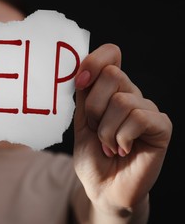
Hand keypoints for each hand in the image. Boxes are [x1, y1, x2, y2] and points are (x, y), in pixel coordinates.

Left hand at [72, 43, 171, 208]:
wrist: (103, 187)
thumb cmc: (92, 156)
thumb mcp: (81, 122)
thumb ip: (84, 95)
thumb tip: (81, 68)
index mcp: (110, 89)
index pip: (111, 53)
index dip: (94, 61)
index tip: (80, 82)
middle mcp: (130, 94)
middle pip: (112, 75)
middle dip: (94, 108)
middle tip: (96, 130)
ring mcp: (147, 109)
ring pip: (122, 100)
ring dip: (106, 130)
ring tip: (108, 145)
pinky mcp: (161, 126)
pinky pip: (139, 117)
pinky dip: (122, 137)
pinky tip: (123, 149)